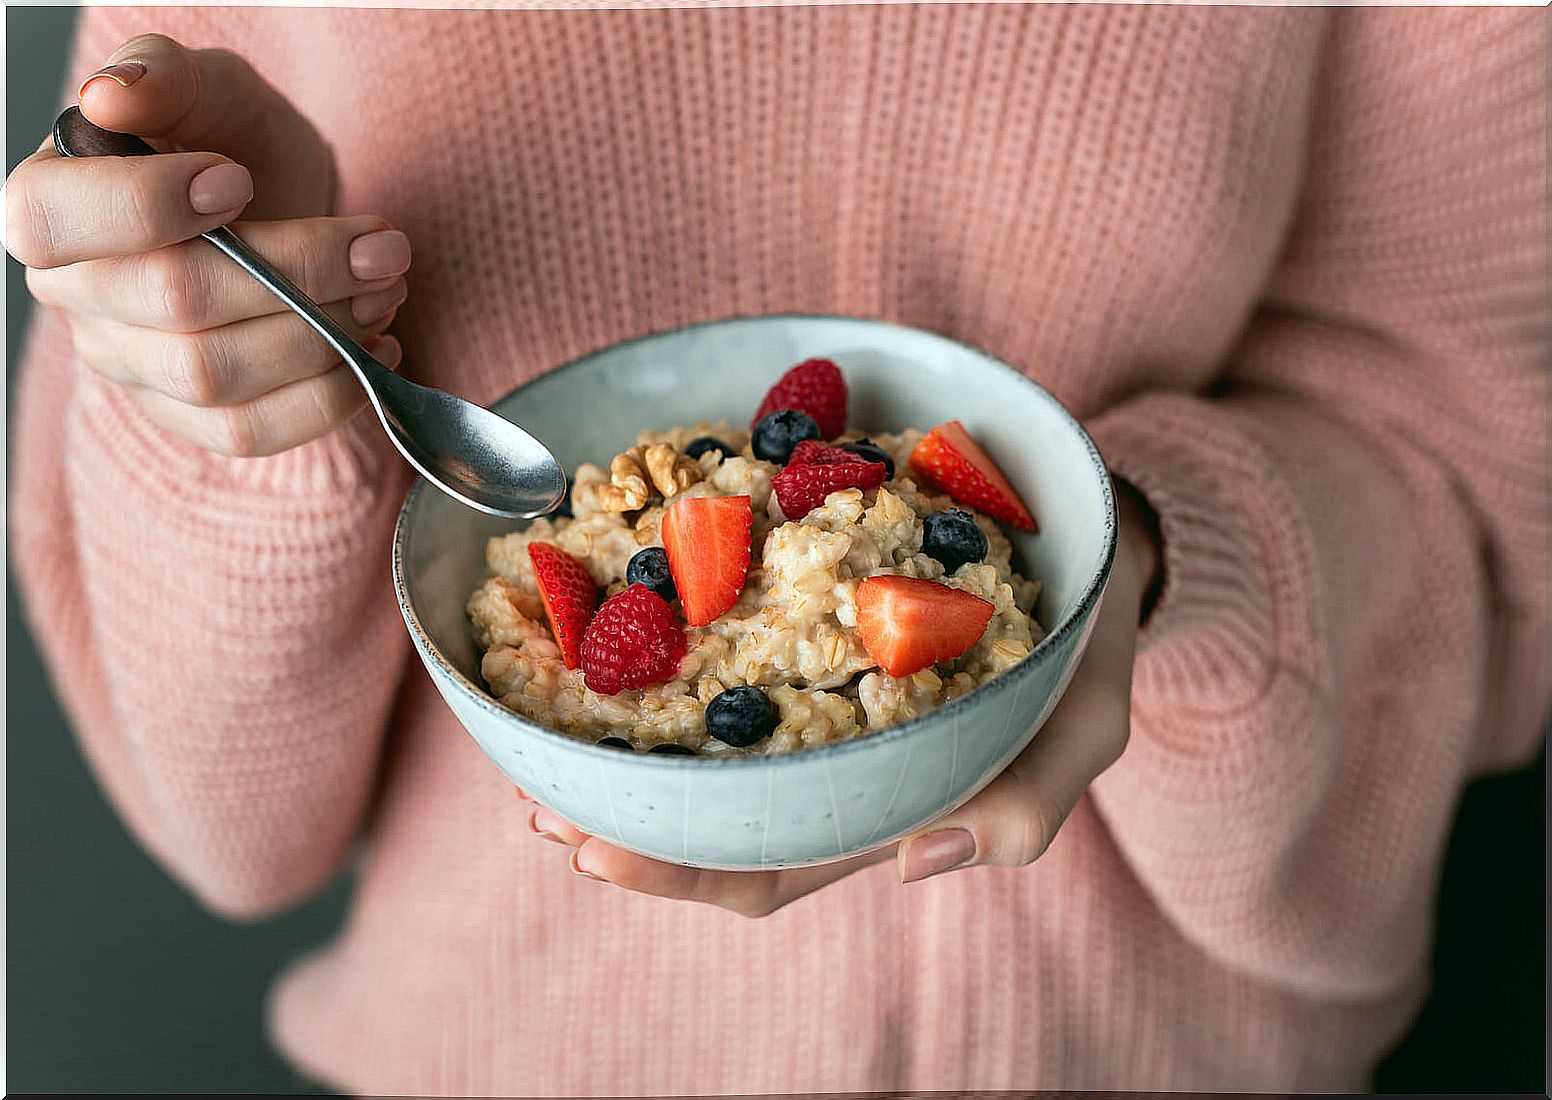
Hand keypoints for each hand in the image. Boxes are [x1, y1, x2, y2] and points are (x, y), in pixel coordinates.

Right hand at [3, 34, 410, 456]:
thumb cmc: (228, 140)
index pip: (50, 221)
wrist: (272, 207)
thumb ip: (162, 75)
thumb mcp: (207, 86)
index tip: (238, 180)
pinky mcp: (187, 416)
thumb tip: (113, 94)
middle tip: (383, 244)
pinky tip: (375, 350)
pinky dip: (327, 398)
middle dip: (296, 271)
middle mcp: (76, 296)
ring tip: (388, 288)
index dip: (148, 205)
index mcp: (50, 203)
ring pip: (215, 376)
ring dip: (324, 334)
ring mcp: (130, 365)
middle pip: (172, 301)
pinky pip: (248, 433)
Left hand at [517, 482, 1161, 916]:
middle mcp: (829, 756)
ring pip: (699, 743)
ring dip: (616, 750)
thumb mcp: (1086, 722)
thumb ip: (1028, 800)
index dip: (682, 873)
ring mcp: (808, 687)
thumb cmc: (1085, 642)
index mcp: (884, 799)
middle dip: (622, 824)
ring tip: (535, 742)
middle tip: (538, 809)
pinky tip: (595, 630)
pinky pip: (713, 641)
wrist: (1088, 537)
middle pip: (710, 816)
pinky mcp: (795, 612)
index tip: (597, 850)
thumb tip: (909, 867)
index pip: (772, 864)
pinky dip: (652, 648)